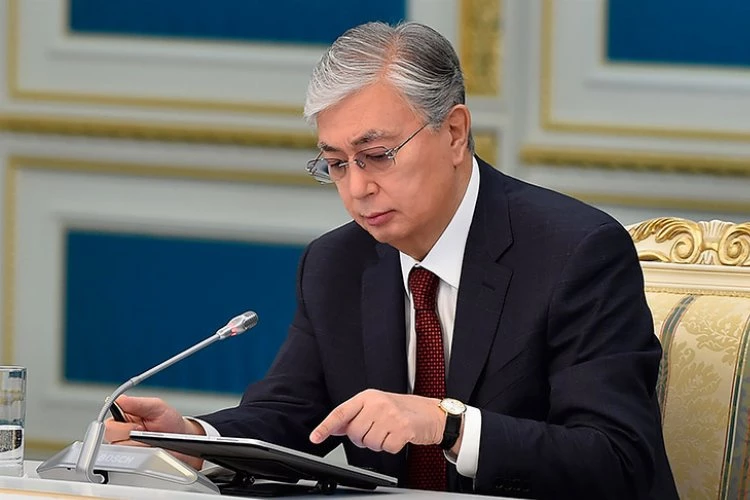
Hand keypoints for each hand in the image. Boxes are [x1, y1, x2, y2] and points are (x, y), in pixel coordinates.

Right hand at [103, 395, 204, 469]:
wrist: (182, 438)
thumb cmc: (170, 421)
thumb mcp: (157, 407)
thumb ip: (138, 403)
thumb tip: (120, 399)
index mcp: (124, 417)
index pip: (109, 423)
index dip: (122, 426)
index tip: (138, 426)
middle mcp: (121, 433)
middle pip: (111, 438)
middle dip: (130, 436)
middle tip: (144, 433)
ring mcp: (126, 447)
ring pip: (119, 450)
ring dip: (136, 446)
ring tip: (149, 441)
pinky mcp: (133, 459)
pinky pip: (129, 460)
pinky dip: (141, 456)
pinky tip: (150, 450)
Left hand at [310, 389, 443, 453]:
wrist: (431, 413)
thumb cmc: (402, 410)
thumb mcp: (376, 407)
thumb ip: (354, 416)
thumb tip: (332, 428)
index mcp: (367, 397)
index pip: (341, 413)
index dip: (326, 426)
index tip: (315, 437)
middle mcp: (377, 404)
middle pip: (355, 434)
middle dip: (363, 439)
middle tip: (377, 431)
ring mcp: (391, 415)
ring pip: (370, 444)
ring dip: (379, 444)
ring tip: (389, 432)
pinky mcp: (403, 429)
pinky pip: (386, 448)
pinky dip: (392, 447)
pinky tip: (399, 436)